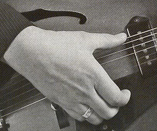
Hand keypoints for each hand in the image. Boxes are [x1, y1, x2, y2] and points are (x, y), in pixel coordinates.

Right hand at [2, 26, 130, 124]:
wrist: (31, 52)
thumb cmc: (56, 45)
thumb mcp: (86, 39)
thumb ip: (107, 40)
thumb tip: (121, 37)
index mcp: (93, 75)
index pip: (116, 97)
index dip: (125, 98)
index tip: (126, 93)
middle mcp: (84, 90)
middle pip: (107, 111)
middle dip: (116, 109)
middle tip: (117, 101)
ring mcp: (71, 99)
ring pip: (93, 118)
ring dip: (102, 115)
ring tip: (104, 106)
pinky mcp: (60, 102)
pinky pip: (77, 117)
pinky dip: (86, 116)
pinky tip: (87, 107)